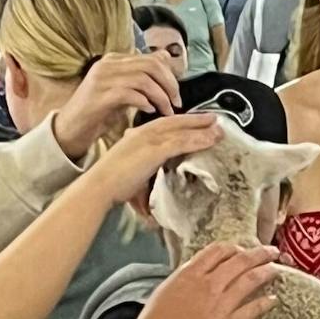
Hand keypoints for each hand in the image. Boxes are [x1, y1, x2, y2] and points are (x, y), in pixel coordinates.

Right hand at [53, 51, 182, 159]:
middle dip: (169, 85)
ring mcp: (102, 79)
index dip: (169, 76)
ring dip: (160, 96)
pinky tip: (149, 111)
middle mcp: (108, 64)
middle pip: (151, 65)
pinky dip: (144, 102)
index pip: (151, 59)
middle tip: (176, 103)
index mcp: (115, 60)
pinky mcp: (99, 95)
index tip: (176, 95)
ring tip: (165, 111)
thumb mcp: (124, 90)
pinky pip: (129, 93)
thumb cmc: (99, 112)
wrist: (70, 129)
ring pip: (143, 79)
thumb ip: (141, 76)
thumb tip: (166, 58)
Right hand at [91, 108, 222, 217]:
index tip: (196, 122)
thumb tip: (154, 199)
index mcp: (137, 135)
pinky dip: (198, 139)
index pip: (163, 125)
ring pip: (181, 130)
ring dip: (202, 129)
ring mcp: (149, 139)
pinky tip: (211, 139)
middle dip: (196, 120)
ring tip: (219, 129)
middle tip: (214, 119)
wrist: (100, 185)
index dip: (181, 122)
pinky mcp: (154, 149)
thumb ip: (144, 176)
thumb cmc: (111, 184)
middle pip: (175, 122)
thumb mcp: (131, 173)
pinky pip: (181, 142)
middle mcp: (143, 132)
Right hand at [130, 242, 276, 318]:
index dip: (235, 248)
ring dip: (267, 272)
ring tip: (276, 270)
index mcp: (191, 273)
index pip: (220, 250)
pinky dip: (265, 303)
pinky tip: (273, 300)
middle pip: (241, 260)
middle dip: (260, 253)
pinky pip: (252, 310)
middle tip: (272, 252)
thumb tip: (198, 273)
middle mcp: (209, 284)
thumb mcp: (167, 289)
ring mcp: (220, 305)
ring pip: (251, 280)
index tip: (243, 250)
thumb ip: (186, 279)